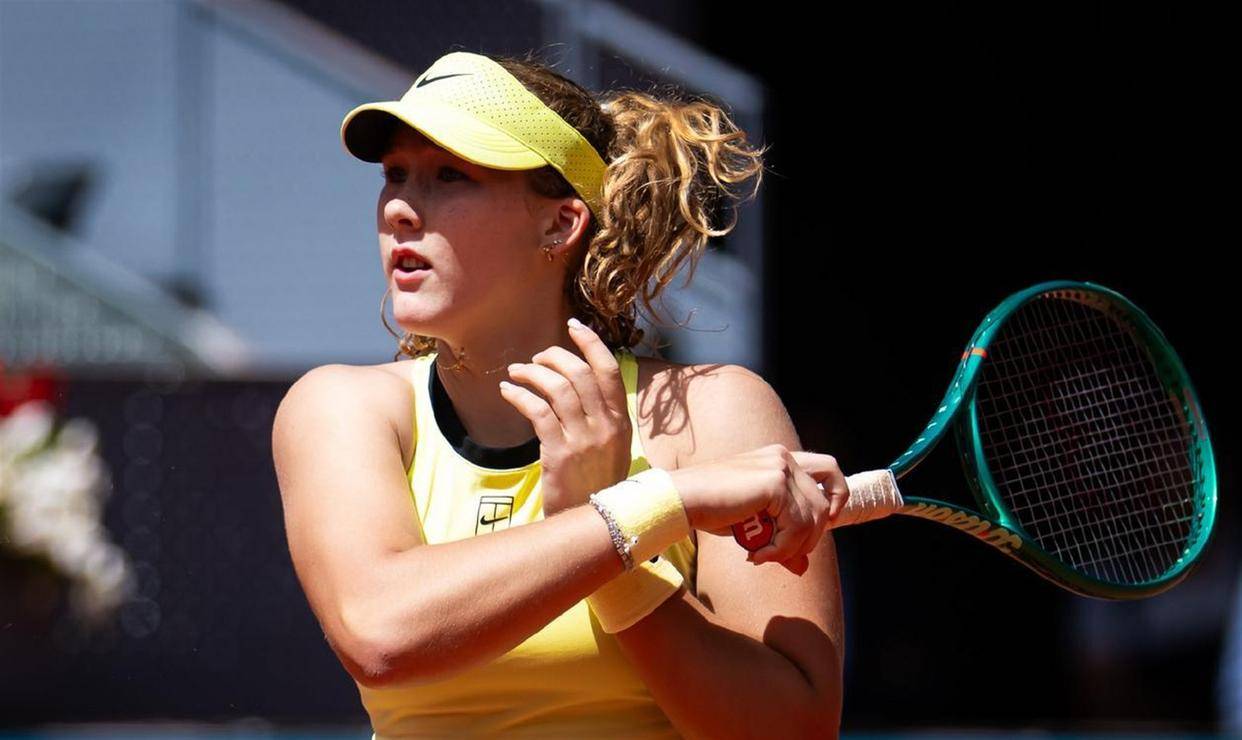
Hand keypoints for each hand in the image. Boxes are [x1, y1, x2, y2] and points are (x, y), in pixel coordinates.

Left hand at [499, 318, 632, 515]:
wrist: (593, 527)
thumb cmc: (597, 486)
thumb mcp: (611, 450)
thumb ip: (601, 419)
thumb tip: (578, 384)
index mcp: (620, 423)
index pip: (609, 371)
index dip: (591, 344)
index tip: (573, 326)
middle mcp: (606, 427)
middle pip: (580, 374)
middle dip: (554, 357)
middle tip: (536, 359)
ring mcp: (584, 441)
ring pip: (558, 389)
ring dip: (533, 374)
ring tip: (516, 373)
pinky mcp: (559, 455)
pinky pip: (538, 412)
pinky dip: (521, 396)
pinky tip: (508, 392)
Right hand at [667, 445, 848, 574]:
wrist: (684, 500)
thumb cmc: (713, 510)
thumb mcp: (754, 526)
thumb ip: (782, 539)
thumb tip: (802, 567)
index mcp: (780, 459)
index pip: (829, 470)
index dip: (837, 496)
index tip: (828, 522)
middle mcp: (783, 457)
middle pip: (825, 501)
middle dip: (811, 535)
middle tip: (782, 552)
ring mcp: (781, 468)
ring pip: (813, 518)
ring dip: (791, 547)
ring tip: (764, 556)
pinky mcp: (775, 483)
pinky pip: (797, 526)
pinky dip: (781, 548)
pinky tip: (757, 555)